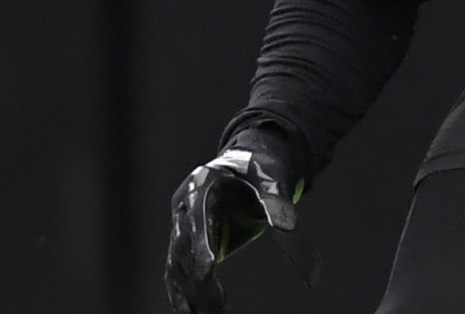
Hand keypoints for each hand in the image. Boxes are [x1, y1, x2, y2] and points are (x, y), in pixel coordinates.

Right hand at [164, 127, 302, 313]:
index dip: (200, 242)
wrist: (250, 164)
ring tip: (212, 311)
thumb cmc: (260, 169)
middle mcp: (185, 204)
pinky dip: (186, 293)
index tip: (209, 267)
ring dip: (191, 291)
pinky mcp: (186, 242)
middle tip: (218, 301)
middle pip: (182, 245)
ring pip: (176, 264)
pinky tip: (199, 312)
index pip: (196, 215)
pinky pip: (179, 271)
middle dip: (197, 276)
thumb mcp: (271, 178)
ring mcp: (182, 224)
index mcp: (202, 183)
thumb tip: (287, 225)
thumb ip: (276, 200)